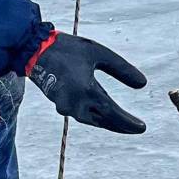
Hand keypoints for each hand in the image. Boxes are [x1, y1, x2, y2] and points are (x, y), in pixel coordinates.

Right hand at [27, 31, 146, 133]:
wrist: (34, 50)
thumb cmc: (69, 49)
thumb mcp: (99, 53)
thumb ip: (122, 69)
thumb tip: (143, 84)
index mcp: (86, 90)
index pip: (112, 113)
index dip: (128, 122)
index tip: (142, 128)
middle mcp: (75, 103)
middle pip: (103, 121)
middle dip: (120, 126)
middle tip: (137, 129)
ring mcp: (65, 106)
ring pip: (92, 120)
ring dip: (108, 122)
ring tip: (123, 124)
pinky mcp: (60, 105)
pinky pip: (82, 115)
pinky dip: (95, 116)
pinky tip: (104, 114)